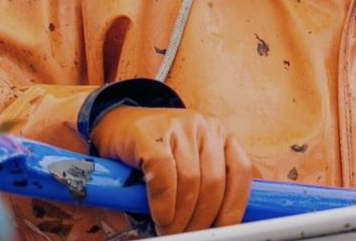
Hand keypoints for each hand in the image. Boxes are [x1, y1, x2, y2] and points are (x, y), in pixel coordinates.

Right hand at [89, 106, 252, 234]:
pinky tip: (160, 216)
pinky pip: (164, 173)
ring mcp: (177, 126)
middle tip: (189, 235)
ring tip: (170, 230)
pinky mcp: (150, 134)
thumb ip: (207, 185)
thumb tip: (224, 222)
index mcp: (219, 134)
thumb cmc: (156, 152)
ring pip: (190, 180)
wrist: (115, 125)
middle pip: (214, 181)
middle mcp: (203, 126)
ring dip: (181, 216)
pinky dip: (164, 202)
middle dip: (202, 218)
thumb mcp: (189, 163)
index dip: (234, 205)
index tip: (223, 228)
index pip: (240, 170)